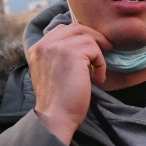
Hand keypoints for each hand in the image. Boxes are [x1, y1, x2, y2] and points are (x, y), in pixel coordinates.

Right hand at [27, 22, 109, 144]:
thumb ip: (59, 55)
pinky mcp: (72, 54)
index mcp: (38, 48)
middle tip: (107, 47)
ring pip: (88, 39)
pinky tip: (98, 79)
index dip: (80, 34)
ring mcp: (57, 47)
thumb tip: (82, 43)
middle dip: (94, 36)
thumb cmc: (57, 100)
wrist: (55, 117)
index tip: (93, 45)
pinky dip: (101, 65)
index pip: (62, 29)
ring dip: (98, 55)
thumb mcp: (51, 71)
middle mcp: (45, 44)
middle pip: (76, 28)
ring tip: (98, 73)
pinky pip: (95, 51)